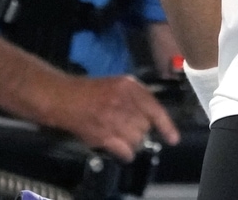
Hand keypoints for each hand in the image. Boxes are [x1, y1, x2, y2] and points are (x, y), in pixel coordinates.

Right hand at [46, 74, 179, 161]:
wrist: (64, 98)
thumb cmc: (92, 91)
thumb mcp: (120, 84)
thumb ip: (138, 96)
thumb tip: (154, 116)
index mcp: (130, 87)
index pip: (155, 108)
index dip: (166, 126)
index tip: (173, 138)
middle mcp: (124, 102)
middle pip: (146, 127)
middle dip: (141, 130)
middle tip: (128, 128)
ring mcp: (113, 120)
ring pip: (137, 140)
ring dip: (133, 142)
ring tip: (122, 136)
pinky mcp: (102, 136)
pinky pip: (125, 151)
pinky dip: (126, 154)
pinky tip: (122, 150)